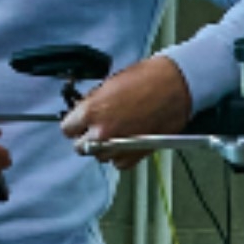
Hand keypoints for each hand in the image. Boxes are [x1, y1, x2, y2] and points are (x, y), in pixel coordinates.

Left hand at [62, 55, 194, 167]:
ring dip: (104, 148)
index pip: (67, 129)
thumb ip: (92, 103)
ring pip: (99, 157)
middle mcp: (102, 133)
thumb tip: (83, 112)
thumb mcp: (109, 85)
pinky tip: (127, 141)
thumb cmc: (147, 80)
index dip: (75, 125)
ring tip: (117, 133)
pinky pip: (118, 164)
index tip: (80, 124)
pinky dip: (121, 155)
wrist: (176, 86)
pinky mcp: (135, 156)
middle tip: (97, 129)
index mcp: (91, 112)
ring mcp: (118, 147)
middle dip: (87, 138)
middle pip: (80, 147)